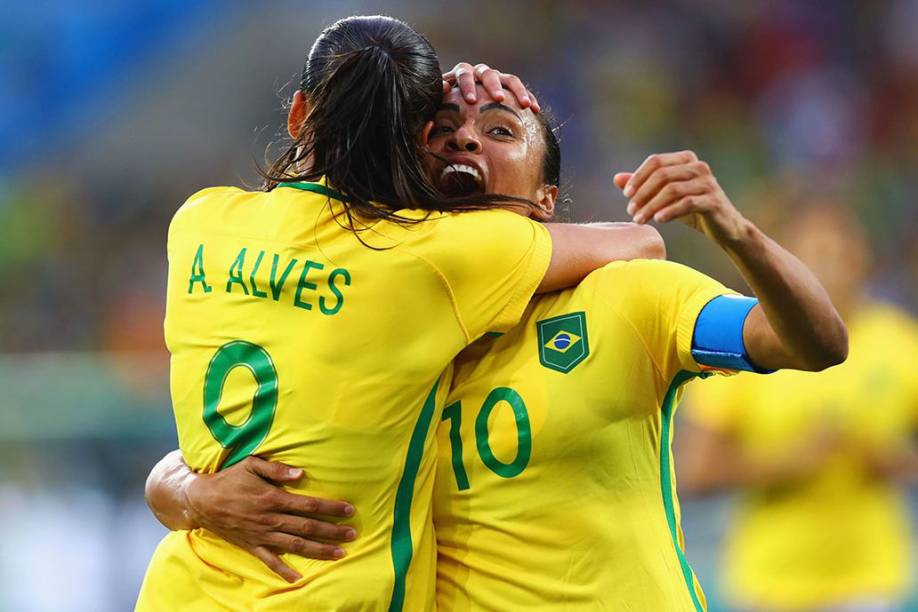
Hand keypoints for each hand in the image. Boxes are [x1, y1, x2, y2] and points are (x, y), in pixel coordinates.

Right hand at [184, 456, 356, 582]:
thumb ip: (277, 470)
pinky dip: (284, 570)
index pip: (309, 505)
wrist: (200, 500)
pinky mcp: (251, 546)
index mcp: (273, 498)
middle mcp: (270, 519)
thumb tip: (301, 474)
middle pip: (307, 527)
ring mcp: (261, 535)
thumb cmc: (229, 479)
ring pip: (295, 545)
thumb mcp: (251, 465)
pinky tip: (299, 578)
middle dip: (332, 531)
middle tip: (352, 535)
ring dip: (318, 550)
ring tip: (339, 554)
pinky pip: (270, 561)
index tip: (349, 510)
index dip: (330, 507)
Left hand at [443, 62, 539, 111]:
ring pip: (509, 79)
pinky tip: (535, 109)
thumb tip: (445, 87)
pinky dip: (528, 97)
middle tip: (498, 99)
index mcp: (463, 73)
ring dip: (517, 91)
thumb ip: (441, 94)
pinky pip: (521, 89)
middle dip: (494, 86)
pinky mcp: (509, 87)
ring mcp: (497, 78)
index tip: (471, 101)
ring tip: (525, 105)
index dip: (468, 86)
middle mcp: (481, 73)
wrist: (464, 108)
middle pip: (488, 73)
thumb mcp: (442, 101)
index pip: (464, 73)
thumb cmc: (451, 106)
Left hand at [614, 151, 745, 245]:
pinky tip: (658, 220)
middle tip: (631, 211)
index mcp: (686, 159)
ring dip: (651, 205)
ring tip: (640, 220)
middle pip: (662, 175)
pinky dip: (669, 211)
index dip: (638, 177)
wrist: (724, 227)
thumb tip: (616, 178)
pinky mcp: (713, 200)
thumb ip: (643, 186)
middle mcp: (698, 166)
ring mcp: (708, 182)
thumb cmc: (692, 209)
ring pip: (672, 190)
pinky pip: (686, 203)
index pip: (656, 161)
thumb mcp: (665, 196)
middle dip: (642, 194)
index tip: (626, 195)